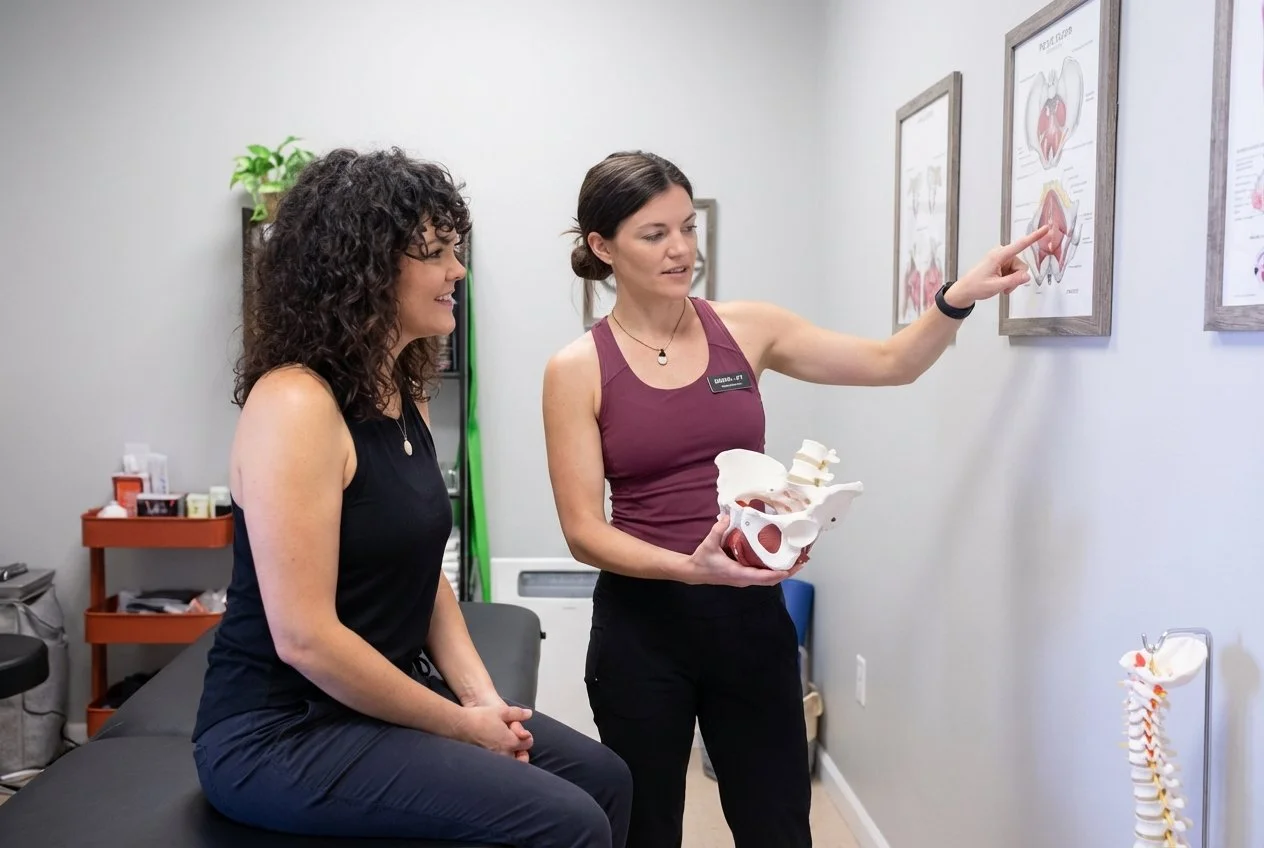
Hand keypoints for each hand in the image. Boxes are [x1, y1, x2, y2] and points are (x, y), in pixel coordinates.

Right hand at [454, 702, 533, 761]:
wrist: (460, 725)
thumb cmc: (481, 717)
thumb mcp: (501, 711)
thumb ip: (517, 713)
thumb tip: (529, 714)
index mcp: (510, 741)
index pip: (526, 744)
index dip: (527, 738)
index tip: (523, 735)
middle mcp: (503, 753)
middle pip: (520, 760)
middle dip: (521, 754)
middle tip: (519, 748)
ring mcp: (493, 759)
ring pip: (508, 764)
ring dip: (511, 759)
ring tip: (507, 752)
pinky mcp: (483, 761)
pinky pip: (497, 765)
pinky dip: (500, 763)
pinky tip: (495, 755)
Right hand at [680, 515, 803, 586]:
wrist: (694, 572)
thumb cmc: (702, 560)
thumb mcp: (708, 544)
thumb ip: (718, 530)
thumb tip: (726, 516)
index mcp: (737, 573)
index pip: (761, 577)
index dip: (776, 574)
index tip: (790, 569)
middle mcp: (744, 579)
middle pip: (770, 580)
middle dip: (786, 572)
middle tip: (801, 563)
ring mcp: (744, 579)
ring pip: (768, 579)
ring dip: (782, 572)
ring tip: (795, 562)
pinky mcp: (744, 577)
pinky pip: (762, 576)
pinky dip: (773, 571)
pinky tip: (779, 561)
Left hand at [947, 224, 1050, 307]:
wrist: (965, 290)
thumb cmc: (976, 287)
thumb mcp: (996, 286)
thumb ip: (1013, 281)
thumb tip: (1027, 276)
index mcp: (999, 255)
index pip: (1021, 244)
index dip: (1035, 236)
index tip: (1046, 228)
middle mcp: (1001, 254)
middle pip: (1021, 266)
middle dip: (1016, 279)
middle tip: (1005, 288)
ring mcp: (1002, 258)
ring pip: (1018, 271)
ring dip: (1012, 281)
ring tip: (1001, 287)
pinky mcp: (1002, 263)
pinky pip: (1014, 272)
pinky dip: (1010, 280)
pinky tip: (1001, 285)